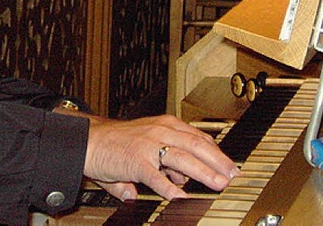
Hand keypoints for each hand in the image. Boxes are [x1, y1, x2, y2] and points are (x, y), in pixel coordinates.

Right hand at [83, 113, 239, 201]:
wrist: (89, 139)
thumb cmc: (115, 143)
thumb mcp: (144, 145)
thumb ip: (161, 166)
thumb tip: (174, 185)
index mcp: (164, 125)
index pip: (198, 137)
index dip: (217, 153)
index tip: (230, 166)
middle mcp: (159, 131)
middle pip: (196, 145)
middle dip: (218, 162)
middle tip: (234, 176)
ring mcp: (148, 145)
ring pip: (182, 158)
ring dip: (203, 172)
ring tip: (218, 184)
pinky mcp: (135, 160)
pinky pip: (156, 176)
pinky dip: (170, 187)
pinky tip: (180, 197)